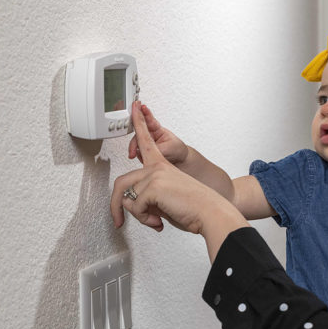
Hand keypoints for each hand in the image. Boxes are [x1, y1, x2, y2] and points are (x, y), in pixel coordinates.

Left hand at [112, 103, 246, 257]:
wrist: (211, 213)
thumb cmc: (193, 209)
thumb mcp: (165, 201)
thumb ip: (147, 197)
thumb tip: (131, 204)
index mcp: (163, 164)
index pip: (146, 140)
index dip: (138, 123)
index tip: (134, 107)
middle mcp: (157, 166)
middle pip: (122, 182)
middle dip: (117, 206)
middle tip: (120, 221)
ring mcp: (154, 174)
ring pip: (127, 198)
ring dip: (138, 216)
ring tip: (153, 221)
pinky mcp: (153, 185)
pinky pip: (135, 207)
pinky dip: (144, 219)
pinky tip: (159, 221)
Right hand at [128, 103, 188, 163]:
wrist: (179, 159)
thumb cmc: (176, 149)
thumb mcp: (168, 148)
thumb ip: (156, 148)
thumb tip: (146, 151)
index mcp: (157, 129)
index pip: (149, 119)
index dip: (144, 113)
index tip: (139, 106)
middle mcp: (149, 134)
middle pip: (137, 133)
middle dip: (133, 140)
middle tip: (132, 147)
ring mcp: (146, 143)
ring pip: (135, 144)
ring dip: (134, 150)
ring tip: (133, 155)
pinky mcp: (144, 152)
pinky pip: (138, 153)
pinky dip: (139, 156)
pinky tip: (142, 159)